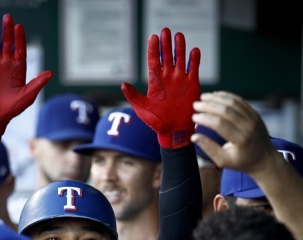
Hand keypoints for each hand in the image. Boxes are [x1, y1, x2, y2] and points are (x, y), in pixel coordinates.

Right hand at [0, 14, 52, 137]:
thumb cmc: (12, 108)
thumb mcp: (27, 96)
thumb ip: (37, 84)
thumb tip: (50, 74)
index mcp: (18, 70)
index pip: (20, 50)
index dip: (20, 39)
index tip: (19, 27)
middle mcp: (6, 66)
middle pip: (7, 45)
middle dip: (7, 32)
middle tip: (7, 18)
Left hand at [121, 27, 200, 148]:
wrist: (175, 130)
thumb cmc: (157, 122)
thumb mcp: (142, 109)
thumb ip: (134, 96)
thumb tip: (123, 84)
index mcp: (155, 82)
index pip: (154, 61)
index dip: (153, 49)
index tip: (153, 37)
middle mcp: (167, 78)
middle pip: (167, 56)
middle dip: (166, 44)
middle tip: (165, 31)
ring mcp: (180, 80)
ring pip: (180, 59)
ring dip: (180, 47)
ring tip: (179, 35)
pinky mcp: (192, 84)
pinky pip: (194, 68)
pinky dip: (194, 60)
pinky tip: (193, 51)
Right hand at [191, 91, 276, 174]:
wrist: (263, 158)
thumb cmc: (241, 161)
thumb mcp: (223, 160)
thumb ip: (208, 148)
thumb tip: (194, 136)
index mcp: (240, 140)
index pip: (220, 125)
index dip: (205, 119)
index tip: (194, 117)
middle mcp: (249, 127)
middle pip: (226, 110)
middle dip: (208, 106)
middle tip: (195, 105)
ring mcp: (253, 118)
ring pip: (233, 102)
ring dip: (216, 98)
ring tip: (203, 97)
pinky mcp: (254, 113)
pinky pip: (239, 101)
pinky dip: (226, 96)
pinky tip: (215, 95)